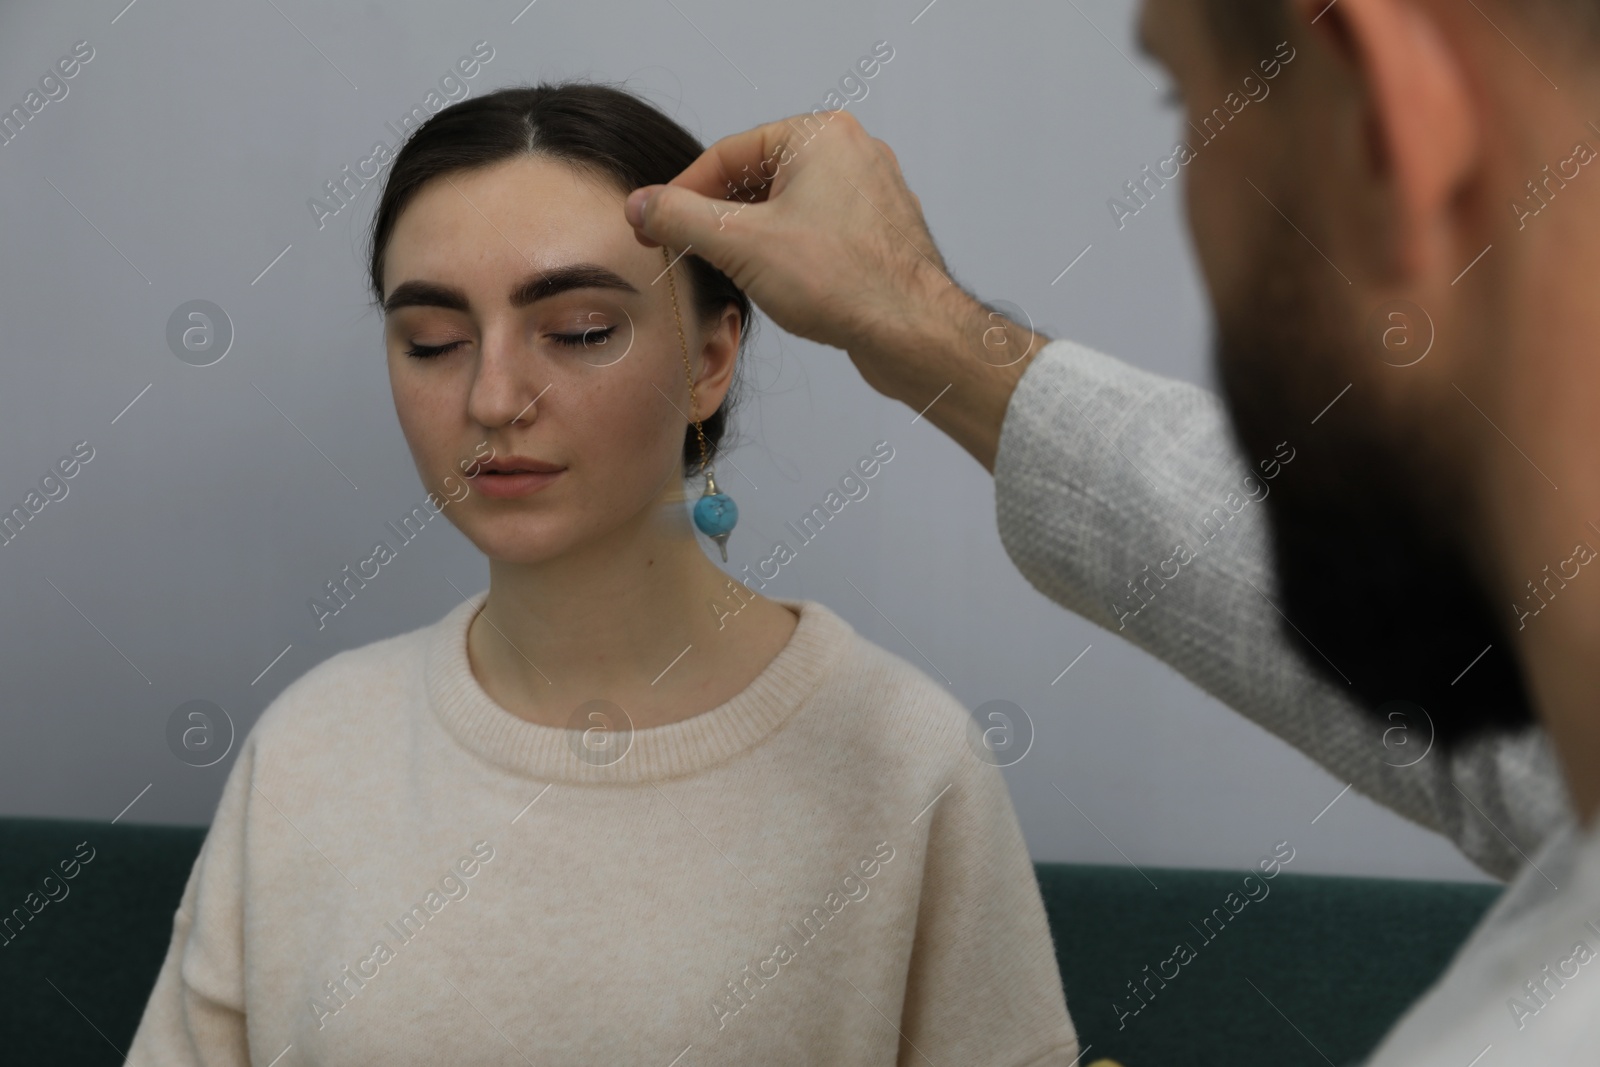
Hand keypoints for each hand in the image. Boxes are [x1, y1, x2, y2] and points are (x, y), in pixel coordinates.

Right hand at [623, 110, 1049, 471]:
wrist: (913, 332)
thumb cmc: (840, 281)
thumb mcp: (741, 245)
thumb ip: (681, 219)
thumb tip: (639, 205)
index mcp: (819, 135)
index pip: (729, 154)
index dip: (682, 192)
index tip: (655, 225)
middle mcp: (852, 151)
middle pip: (758, 178)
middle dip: (720, 217)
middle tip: (687, 252)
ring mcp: (871, 191)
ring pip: (788, 207)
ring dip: (752, 238)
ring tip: (731, 273)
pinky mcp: (880, 231)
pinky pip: (818, 230)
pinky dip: (789, 251)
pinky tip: (779, 286)